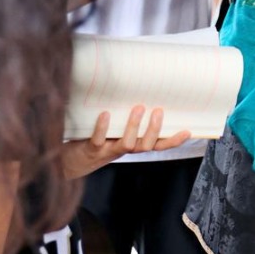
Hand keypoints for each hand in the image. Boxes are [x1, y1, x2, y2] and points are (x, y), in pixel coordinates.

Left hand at [61, 106, 190, 178]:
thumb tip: (139, 92)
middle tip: (159, 111)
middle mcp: (122, 150)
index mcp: (131, 145)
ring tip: (138, 108)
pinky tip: (105, 114)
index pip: (158, 145)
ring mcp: (107, 151)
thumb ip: (125, 118)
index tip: (187, 131)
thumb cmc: (93, 141)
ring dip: (134, 126)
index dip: (173, 141)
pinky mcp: (90, 150)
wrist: (67, 161)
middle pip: (145, 145)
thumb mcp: (112, 130)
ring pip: (127, 144)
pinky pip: (98, 140)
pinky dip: (103, 127)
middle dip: (154, 129)